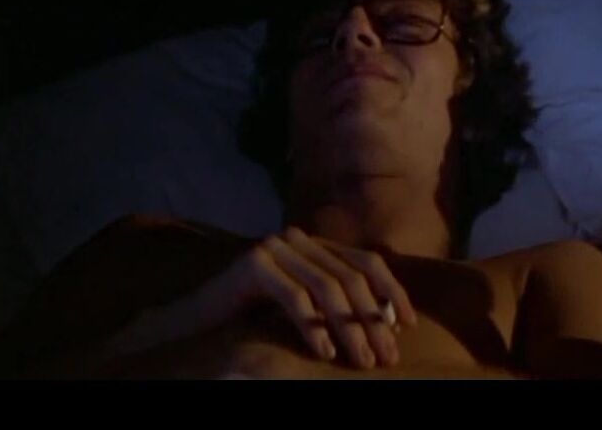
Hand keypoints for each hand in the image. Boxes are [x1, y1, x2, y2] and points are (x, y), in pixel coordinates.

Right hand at [194, 227, 417, 368]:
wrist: (193, 323)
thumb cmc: (253, 320)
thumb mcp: (306, 310)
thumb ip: (339, 306)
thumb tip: (390, 324)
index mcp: (316, 245)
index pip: (367, 262)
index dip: (392, 293)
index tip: (408, 326)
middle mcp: (298, 239)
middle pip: (351, 278)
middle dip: (373, 320)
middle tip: (385, 357)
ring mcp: (275, 248)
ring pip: (327, 289)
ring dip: (349, 329)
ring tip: (361, 361)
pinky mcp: (253, 264)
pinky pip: (294, 297)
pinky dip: (314, 328)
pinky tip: (325, 354)